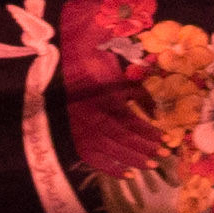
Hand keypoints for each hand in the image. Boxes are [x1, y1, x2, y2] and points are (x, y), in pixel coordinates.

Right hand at [56, 0, 162, 176]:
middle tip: (162, 156)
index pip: (125, 117)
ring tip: (150, 165)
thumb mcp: (99, 38)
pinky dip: (109, 167)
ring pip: (107, 147)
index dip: (146, 131)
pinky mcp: (74, 128)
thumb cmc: (78, 44)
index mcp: (97, 88)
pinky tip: (127, 174)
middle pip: (119, 136)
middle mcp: (88, 107)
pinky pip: (91, 154)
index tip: (165, 140)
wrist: (48, 53)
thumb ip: (118, 39)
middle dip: (142, 148)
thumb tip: (143, 43)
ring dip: (130, 158)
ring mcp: (79, 120)